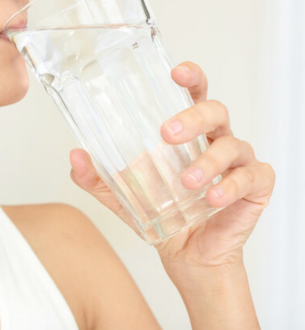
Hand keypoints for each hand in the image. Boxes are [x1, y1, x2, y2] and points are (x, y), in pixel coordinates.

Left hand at [69, 61, 274, 273]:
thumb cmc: (163, 215)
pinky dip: (230, 186)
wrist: (189, 256)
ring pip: (232, 145)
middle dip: (192, 117)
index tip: (176, 72)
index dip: (191, 78)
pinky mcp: (255, 187)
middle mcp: (216, 140)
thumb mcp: (121, 196)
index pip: (195, 94)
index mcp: (190, 133)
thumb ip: (97, 177)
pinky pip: (250, 178)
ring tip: (186, 182)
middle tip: (165, 133)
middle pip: (215, 111)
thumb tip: (75, 155)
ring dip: (207, 162)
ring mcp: (239, 162)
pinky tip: (212, 198)